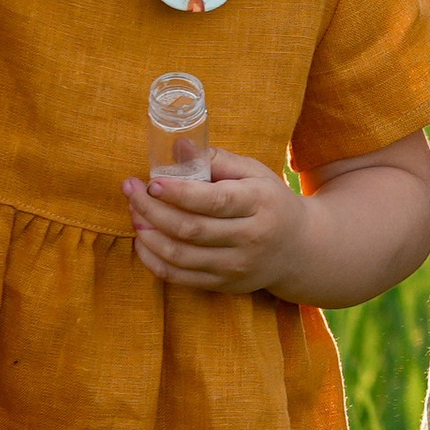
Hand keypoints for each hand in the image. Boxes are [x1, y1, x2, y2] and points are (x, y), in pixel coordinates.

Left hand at [124, 150, 307, 295]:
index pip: (214, 201)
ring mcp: (236, 266)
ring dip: (148, 234)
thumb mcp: (254, 173)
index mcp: (259, 203)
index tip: (151, 181)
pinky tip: (143, 241)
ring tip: (135, 213)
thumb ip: (216, 159)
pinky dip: (153, 260)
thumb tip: (177, 144)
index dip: (178, 193)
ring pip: (180, 255)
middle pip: (191, 229)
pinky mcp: (224, 285)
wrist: (298, 248)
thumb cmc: (269, 201)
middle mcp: (250, 238)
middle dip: (152, 209)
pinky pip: (179, 277)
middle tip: (131, 191)